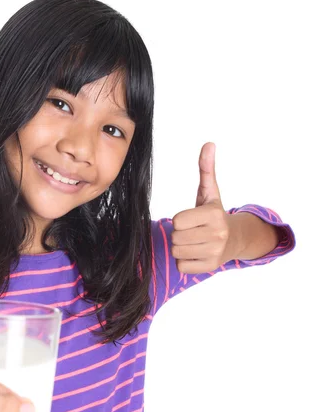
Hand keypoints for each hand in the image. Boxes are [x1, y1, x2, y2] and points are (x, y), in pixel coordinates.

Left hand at [170, 142, 235, 273]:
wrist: (235, 239)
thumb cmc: (214, 214)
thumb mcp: (210, 192)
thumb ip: (206, 169)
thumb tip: (208, 144)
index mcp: (213, 214)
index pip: (177, 221)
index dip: (180, 220)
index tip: (191, 219)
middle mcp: (217, 234)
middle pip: (175, 237)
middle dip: (180, 234)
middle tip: (192, 231)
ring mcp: (215, 252)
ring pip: (177, 252)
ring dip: (181, 247)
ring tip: (194, 241)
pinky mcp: (210, 267)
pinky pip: (181, 266)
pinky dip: (185, 262)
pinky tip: (196, 253)